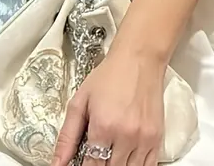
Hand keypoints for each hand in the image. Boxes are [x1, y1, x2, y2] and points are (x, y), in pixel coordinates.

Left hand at [51, 49, 165, 165]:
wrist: (139, 59)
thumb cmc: (109, 76)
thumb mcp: (80, 101)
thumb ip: (67, 136)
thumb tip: (56, 163)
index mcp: (103, 127)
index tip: (83, 161)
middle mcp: (125, 136)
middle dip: (101, 164)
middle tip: (97, 151)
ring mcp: (143, 139)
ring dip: (117, 165)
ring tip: (110, 152)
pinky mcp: (157, 139)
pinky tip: (126, 158)